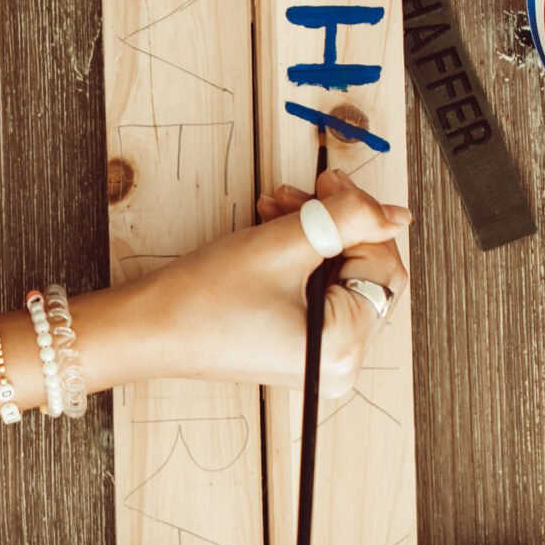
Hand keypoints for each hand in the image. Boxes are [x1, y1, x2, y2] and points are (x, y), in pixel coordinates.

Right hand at [142, 168, 410, 395]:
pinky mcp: (301, 348)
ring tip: (278, 209)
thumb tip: (394, 213)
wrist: (150, 329)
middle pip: (363, 271)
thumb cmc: (204, 300)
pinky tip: (274, 231)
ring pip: (338, 276)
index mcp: (343, 345)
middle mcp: (340, 361)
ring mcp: (321, 357)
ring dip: (314, 233)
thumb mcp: (284, 244)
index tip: (334, 183)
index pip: (382, 265)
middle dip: (335, 223)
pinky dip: (302, 258)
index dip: (362, 216)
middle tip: (305, 192)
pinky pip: (319, 292)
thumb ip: (348, 220)